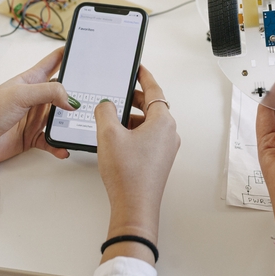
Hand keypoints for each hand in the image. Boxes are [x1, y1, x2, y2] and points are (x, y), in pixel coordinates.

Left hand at [0, 48, 74, 163]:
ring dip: (70, 122)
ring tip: (81, 124)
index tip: (82, 49)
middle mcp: (35, 97)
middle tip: (92, 95)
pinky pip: (52, 140)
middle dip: (76, 93)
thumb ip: (49, 92)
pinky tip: (63, 148)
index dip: (66, 54)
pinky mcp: (32, 136)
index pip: (53, 62)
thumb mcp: (21, 95)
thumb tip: (71, 99)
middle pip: (62, 92)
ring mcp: (34, 117)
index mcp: (30, 80)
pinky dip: (59, 145)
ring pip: (60, 117)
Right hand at [94, 66, 179, 265]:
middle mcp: (169, 133)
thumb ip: (105, 112)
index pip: (154, 90)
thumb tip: (106, 105)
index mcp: (163, 122)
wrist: (134, 207)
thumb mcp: (108, 134)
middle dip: (134, 99)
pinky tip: (116, 139)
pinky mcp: (159, 160)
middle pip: (152, 106)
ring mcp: (166, 148)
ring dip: (132, 118)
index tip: (138, 68)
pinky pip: (148, 138)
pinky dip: (133, 133)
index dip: (144, 77)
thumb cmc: (128, 175)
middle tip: (119, 93)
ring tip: (111, 120)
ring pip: (149, 123)